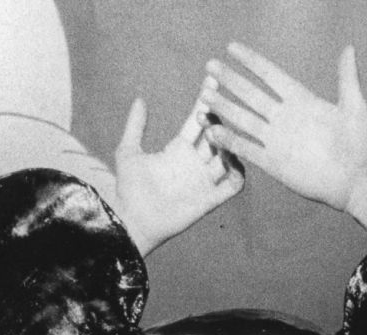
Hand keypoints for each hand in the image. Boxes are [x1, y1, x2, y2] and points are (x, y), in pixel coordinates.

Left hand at [111, 95, 243, 253]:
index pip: (199, 121)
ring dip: (229, 142)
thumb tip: (139, 99)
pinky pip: (233, 185)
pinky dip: (238, 173)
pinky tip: (234, 160)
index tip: (212, 81)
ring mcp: (204, 180)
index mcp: (178, 149)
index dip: (206, 102)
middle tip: (212, 108)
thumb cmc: (128, 189)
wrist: (132, 221)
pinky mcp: (209, 199)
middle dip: (219, 119)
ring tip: (217, 133)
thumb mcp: (128, 152)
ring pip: (228, 155)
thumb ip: (135, 126)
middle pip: (217, 134)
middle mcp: (194, 162)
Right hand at [201, 43, 366, 214]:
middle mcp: (284, 117)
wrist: (354, 181)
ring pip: (244, 119)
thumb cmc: (359, 144)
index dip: (251, 61)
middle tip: (210, 66)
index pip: (270, 75)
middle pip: (251, 95)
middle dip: (230, 80)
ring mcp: (277, 139)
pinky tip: (213, 132)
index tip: (231, 48)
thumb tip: (349, 48)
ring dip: (224, 108)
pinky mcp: (273, 163)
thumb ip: (347, 78)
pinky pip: (247, 149)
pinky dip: (230, 141)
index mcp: (300, 100)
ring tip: (204, 95)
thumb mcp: (354, 107)